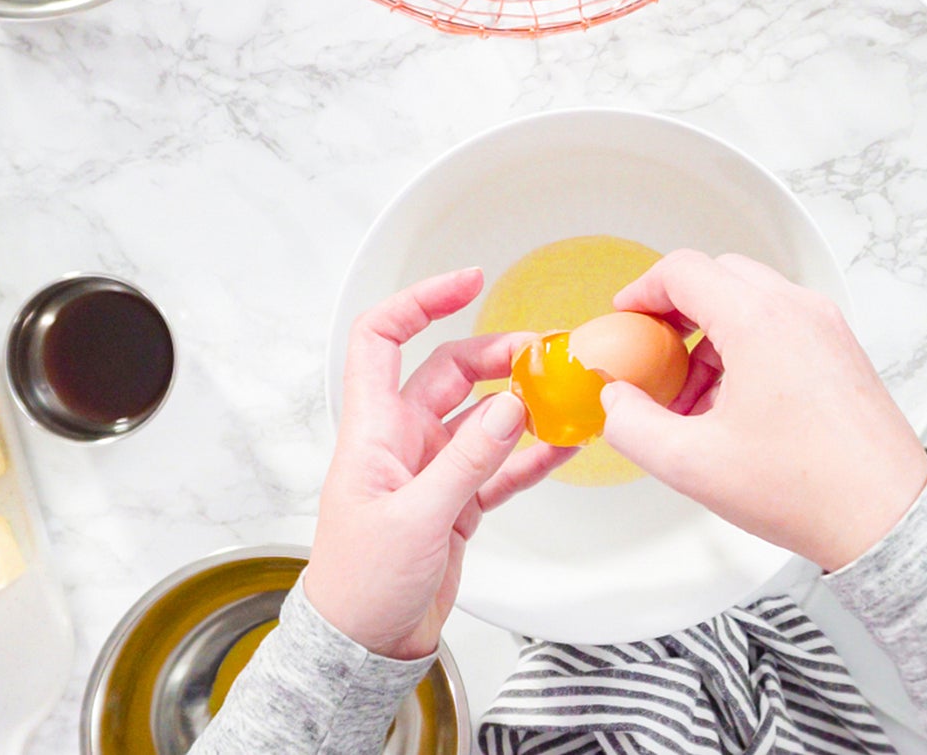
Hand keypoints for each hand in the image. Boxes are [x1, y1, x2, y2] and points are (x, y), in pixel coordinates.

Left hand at [301, 268, 576, 659]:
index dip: (420, 301)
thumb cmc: (361, 583)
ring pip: (482, 418)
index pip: (384, 338)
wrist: (364, 644)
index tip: (469, 282)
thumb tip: (511, 406)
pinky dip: (531, 455)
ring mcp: (430, 471)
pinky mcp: (455, 504)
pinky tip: (564, 446)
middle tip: (544, 355)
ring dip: (521, 404)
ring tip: (565, 395)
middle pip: (449, 371)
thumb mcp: (417, 518)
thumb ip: (468, 461)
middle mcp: (401, 441)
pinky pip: (499, 466)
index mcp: (374, 430)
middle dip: (497, 355)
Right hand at [599, 251, 926, 571]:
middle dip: (677, 313)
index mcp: (759, 321)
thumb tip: (616, 402)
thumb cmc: (808, 489)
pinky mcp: (842, 353)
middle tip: (654, 356)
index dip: (642, 290)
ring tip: (694, 401)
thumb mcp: (691, 464)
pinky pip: (783, 327)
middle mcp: (798, 311)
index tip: (626, 317)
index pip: (684, 271)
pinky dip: (748, 349)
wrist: (884, 516)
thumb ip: (632, 425)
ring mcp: (827, 329)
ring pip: (753, 302)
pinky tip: (734, 408)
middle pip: (720, 277)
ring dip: (712, 336)